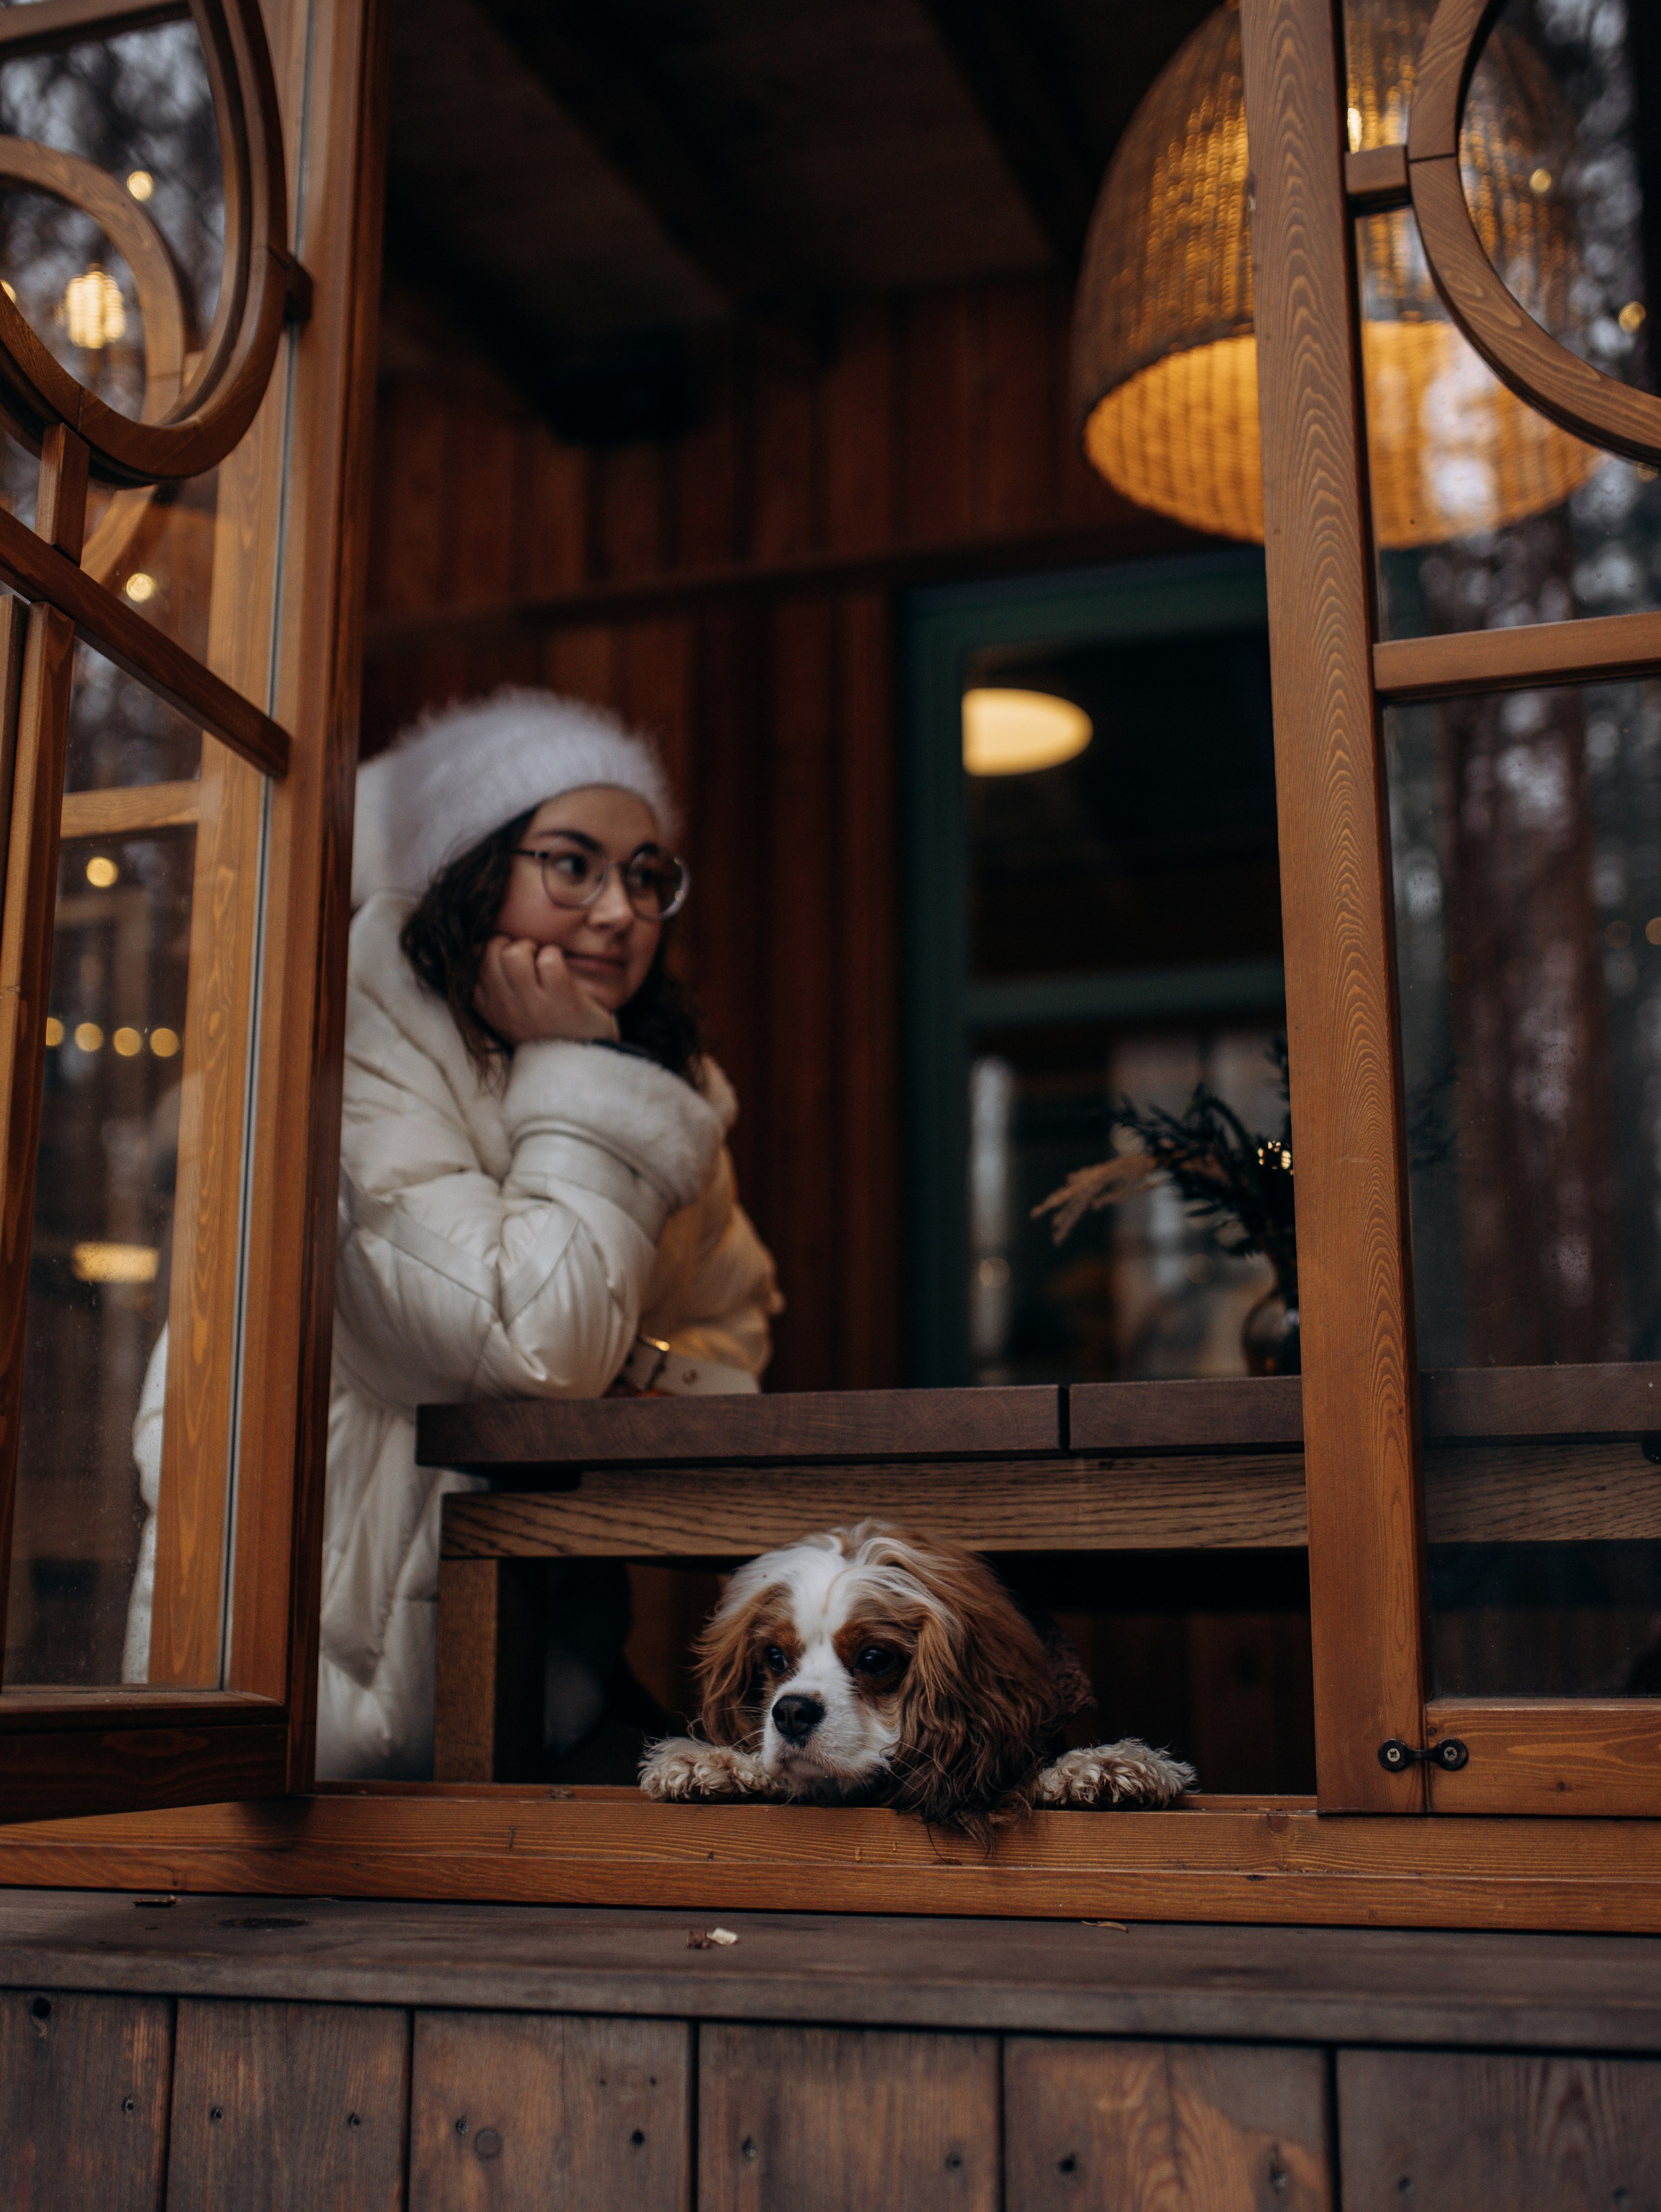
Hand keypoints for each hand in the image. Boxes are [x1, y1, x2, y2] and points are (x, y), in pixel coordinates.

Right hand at [473, 935, 619, 1045]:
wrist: (576, 1060)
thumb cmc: (539, 1028)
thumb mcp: (504, 1014)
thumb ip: (488, 987)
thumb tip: (476, 947)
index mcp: (487, 1007)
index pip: (472, 961)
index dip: (489, 950)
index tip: (506, 962)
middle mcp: (505, 1007)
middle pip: (491, 951)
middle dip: (511, 944)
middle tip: (527, 958)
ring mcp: (532, 1005)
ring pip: (515, 953)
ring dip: (531, 948)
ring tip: (540, 961)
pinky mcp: (561, 1000)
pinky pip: (549, 960)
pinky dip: (555, 955)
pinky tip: (560, 970)